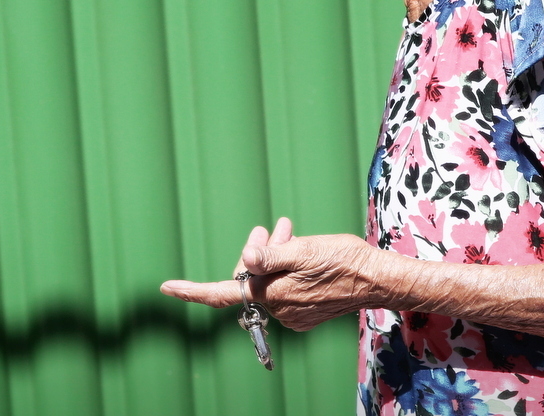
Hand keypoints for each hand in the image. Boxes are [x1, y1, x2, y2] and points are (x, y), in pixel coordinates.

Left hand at [160, 225, 382, 331]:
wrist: (377, 280)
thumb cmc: (344, 260)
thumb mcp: (304, 249)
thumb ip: (270, 255)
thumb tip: (245, 258)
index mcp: (272, 293)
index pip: (223, 292)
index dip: (193, 290)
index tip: (167, 287)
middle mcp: (278, 309)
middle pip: (250, 277)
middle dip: (258, 252)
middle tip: (278, 228)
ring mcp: (292, 314)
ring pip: (269, 280)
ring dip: (276, 256)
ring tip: (290, 232)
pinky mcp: (305, 313)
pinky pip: (285, 289)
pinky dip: (288, 270)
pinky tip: (304, 255)